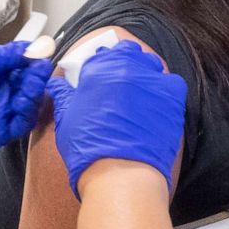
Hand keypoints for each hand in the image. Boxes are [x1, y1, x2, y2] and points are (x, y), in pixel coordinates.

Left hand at [0, 42, 53, 161]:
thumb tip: (25, 47)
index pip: (18, 61)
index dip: (30, 56)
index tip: (42, 49)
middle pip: (28, 80)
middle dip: (36, 72)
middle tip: (41, 65)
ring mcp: (1, 110)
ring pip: (29, 100)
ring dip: (35, 90)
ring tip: (33, 82)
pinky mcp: (1, 130)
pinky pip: (22, 122)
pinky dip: (28, 111)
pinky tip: (23, 101)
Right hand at [47, 40, 186, 198]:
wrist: (123, 174)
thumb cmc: (89, 148)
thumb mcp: (65, 118)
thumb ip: (63, 96)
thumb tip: (56, 85)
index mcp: (98, 68)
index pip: (101, 54)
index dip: (100, 63)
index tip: (99, 73)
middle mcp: (126, 68)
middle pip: (128, 53)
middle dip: (123, 62)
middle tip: (119, 81)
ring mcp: (151, 81)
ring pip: (151, 65)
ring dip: (144, 73)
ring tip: (138, 92)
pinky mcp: (172, 98)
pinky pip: (171, 83)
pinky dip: (164, 89)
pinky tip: (156, 103)